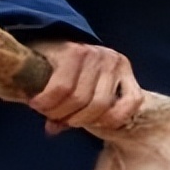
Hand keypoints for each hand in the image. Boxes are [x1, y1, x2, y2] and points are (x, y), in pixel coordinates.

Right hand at [25, 40, 143, 134]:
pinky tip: (36, 103)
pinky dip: (48, 101)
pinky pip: (62, 88)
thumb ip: (75, 112)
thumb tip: (53, 130)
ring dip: (57, 111)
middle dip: (74, 119)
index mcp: (123, 70)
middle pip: (99, 105)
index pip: (133, 101)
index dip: (110, 120)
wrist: (41, 39)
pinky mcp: (73, 51)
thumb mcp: (80, 90)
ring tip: (44, 110)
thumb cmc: (63, 71)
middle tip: (57, 119)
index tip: (87, 124)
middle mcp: (113, 61)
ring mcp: (96, 54)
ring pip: (79, 98)